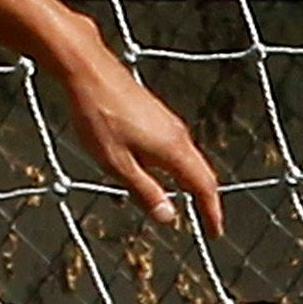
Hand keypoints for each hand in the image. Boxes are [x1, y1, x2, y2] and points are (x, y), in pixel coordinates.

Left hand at [56, 49, 224, 236]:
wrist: (88, 71)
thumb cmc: (98, 117)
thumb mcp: (116, 163)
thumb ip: (144, 191)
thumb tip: (168, 216)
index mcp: (173, 149)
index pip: (204, 186)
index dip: (212, 212)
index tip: (215, 233)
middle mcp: (177, 134)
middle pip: (203, 173)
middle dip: (207, 199)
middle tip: (207, 222)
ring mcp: (168, 122)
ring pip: (189, 158)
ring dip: (192, 182)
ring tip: (187, 202)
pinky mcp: (156, 114)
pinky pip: (176, 147)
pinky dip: (178, 166)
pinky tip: (160, 173)